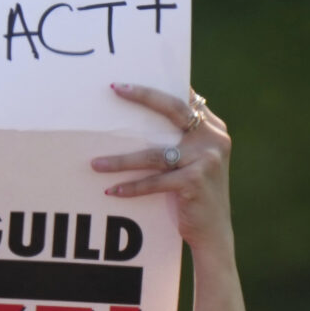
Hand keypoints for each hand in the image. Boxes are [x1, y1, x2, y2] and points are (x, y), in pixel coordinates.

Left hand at [94, 83, 233, 255]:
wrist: (214, 230)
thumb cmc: (194, 193)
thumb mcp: (194, 160)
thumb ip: (180, 138)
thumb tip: (140, 119)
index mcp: (212, 128)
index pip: (185, 99)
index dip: (159, 87)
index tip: (130, 80)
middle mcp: (213, 138)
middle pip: (173, 109)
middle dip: (144, 96)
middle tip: (116, 89)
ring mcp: (206, 159)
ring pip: (155, 153)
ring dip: (121, 160)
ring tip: (95, 164)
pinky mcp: (195, 181)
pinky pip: (155, 181)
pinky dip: (131, 187)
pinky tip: (112, 191)